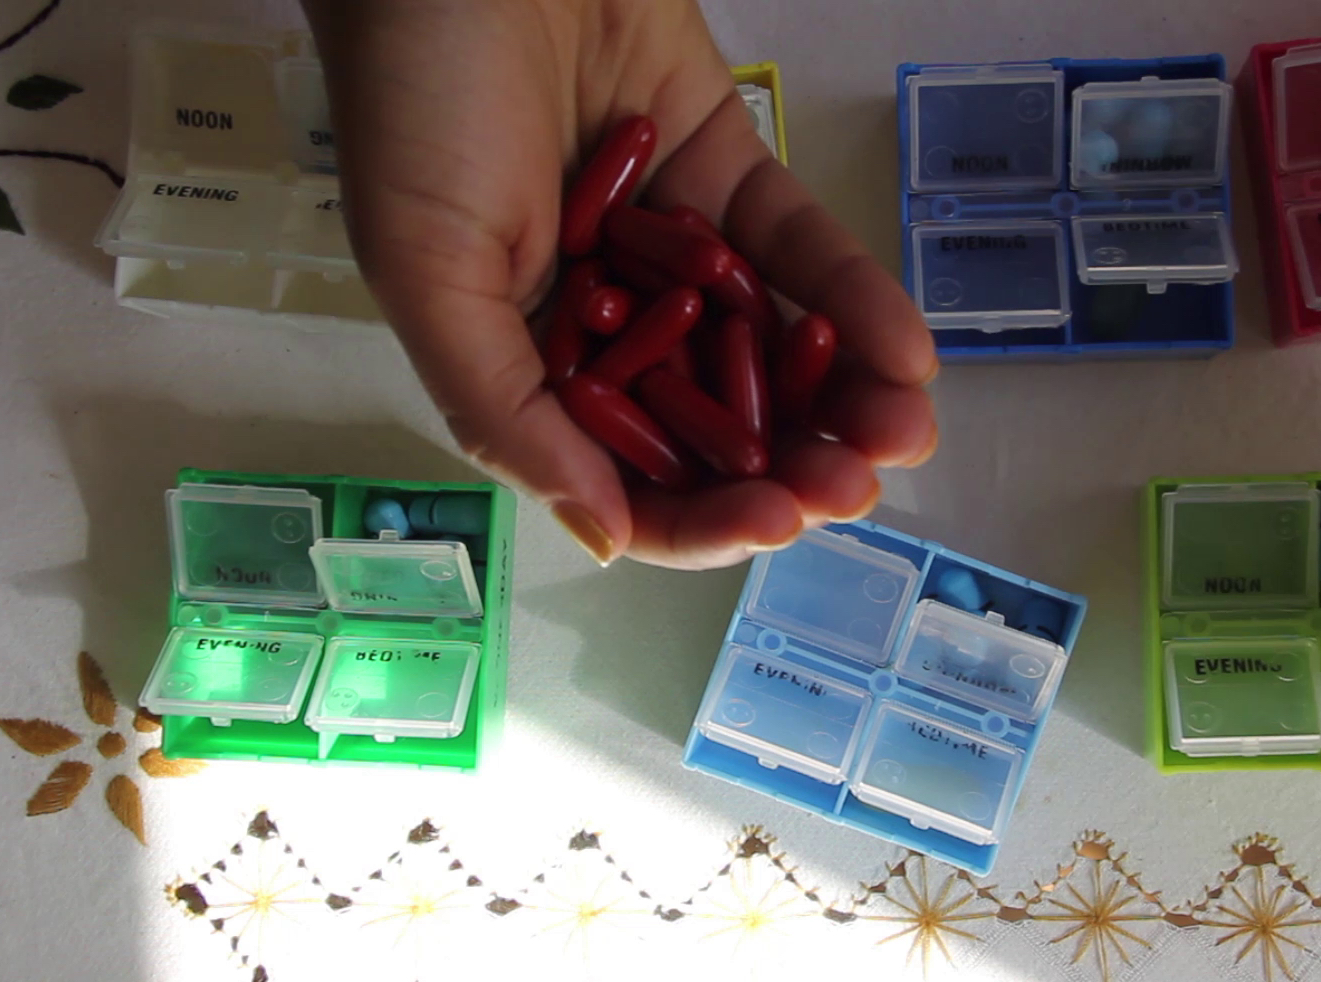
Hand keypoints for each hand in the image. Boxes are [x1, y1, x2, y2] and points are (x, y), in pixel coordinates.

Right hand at [300, 0, 937, 568]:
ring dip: (844, 401)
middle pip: (714, 427)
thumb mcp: (431, 277)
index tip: (773, 524)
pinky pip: (799, 252)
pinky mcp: (727, 178)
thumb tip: (602, 538)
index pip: (626, 476)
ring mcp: (675, 254)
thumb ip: (507, 412)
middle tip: (854, 485)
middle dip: (791, 467)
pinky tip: (908, 351)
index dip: (700, 516)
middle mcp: (609, 324)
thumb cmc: (412, 106)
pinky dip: (856, 298)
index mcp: (528, 364)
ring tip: (904, 433)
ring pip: (770, 349)